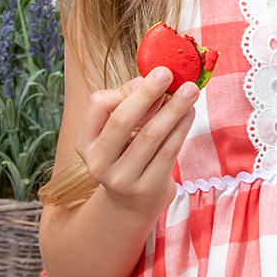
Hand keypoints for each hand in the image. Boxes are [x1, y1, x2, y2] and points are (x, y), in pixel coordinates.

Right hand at [76, 65, 199, 222]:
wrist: (131, 204)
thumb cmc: (126, 155)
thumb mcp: (117, 133)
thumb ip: (128, 105)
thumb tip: (149, 80)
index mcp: (85, 142)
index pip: (97, 105)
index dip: (124, 89)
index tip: (150, 76)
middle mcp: (98, 162)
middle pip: (122, 120)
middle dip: (148, 93)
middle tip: (169, 73)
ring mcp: (122, 179)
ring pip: (151, 136)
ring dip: (173, 109)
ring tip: (191, 91)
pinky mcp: (147, 188)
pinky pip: (168, 152)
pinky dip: (181, 129)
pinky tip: (189, 114)